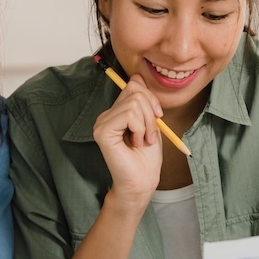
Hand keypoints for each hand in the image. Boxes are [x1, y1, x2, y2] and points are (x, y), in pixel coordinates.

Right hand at [92, 74, 162, 214]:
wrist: (142, 182)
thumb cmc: (147, 158)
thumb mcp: (150, 122)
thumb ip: (143, 101)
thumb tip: (137, 77)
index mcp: (116, 112)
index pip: (133, 85)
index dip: (150, 97)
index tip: (157, 117)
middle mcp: (106, 115)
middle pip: (135, 90)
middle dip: (151, 112)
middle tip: (150, 135)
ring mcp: (101, 122)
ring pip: (134, 103)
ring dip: (147, 124)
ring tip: (143, 141)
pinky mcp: (102, 131)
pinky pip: (129, 115)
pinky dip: (140, 128)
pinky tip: (135, 143)